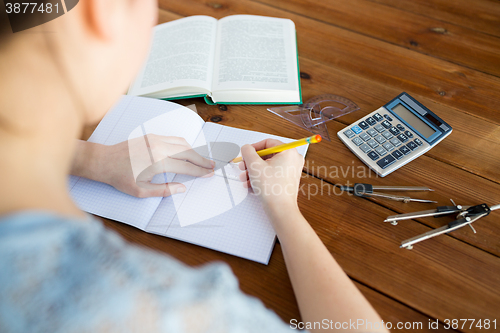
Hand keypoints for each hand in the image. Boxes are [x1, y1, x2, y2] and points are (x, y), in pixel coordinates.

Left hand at [72, 136, 214, 197]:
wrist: (104, 161)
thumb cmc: (120, 178)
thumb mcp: (141, 191)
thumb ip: (163, 190)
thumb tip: (181, 188)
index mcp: (157, 163)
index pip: (186, 167)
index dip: (199, 171)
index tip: (209, 173)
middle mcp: (159, 148)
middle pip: (188, 153)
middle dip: (202, 160)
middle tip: (212, 165)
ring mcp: (155, 140)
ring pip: (182, 143)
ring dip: (194, 151)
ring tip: (203, 159)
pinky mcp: (151, 136)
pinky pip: (173, 138)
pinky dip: (184, 144)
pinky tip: (188, 151)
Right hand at [238, 139, 303, 213]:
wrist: (280, 209)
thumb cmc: (272, 189)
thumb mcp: (254, 166)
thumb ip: (248, 152)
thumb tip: (246, 148)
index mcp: (288, 151)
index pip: (268, 143)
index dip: (253, 148)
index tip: (245, 154)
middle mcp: (293, 159)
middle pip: (267, 155)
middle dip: (252, 163)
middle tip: (243, 167)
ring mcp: (291, 170)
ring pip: (268, 166)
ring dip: (254, 172)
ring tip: (245, 179)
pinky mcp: (288, 180)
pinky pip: (272, 174)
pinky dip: (261, 178)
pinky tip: (251, 185)